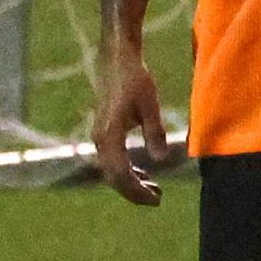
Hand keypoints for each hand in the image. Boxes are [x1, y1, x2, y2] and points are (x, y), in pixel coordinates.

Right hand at [88, 52, 179, 205]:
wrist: (116, 60)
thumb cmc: (135, 79)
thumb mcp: (149, 104)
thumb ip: (155, 131)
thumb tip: (161, 159)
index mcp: (109, 135)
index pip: (120, 174)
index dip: (137, 191)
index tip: (157, 199)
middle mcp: (100, 139)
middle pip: (113, 177)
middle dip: (134, 192)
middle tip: (158, 199)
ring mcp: (99, 136)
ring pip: (111, 170)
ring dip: (131, 182)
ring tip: (155, 189)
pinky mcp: (104, 132)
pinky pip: (112, 159)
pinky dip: (127, 170)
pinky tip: (144, 174)